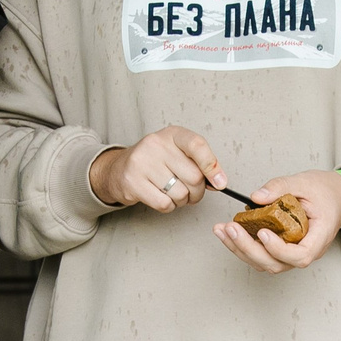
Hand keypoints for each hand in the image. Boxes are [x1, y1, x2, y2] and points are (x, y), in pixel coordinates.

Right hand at [89, 126, 225, 211]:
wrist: (119, 169)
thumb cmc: (156, 162)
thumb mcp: (178, 153)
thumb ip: (200, 163)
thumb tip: (219, 181)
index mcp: (172, 134)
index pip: (197, 146)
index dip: (212, 166)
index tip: (220, 183)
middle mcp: (156, 144)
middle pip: (194, 176)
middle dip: (198, 191)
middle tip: (192, 192)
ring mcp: (142, 162)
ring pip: (180, 193)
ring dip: (183, 201)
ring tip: (174, 193)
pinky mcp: (133, 182)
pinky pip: (164, 204)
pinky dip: (169, 206)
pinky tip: (162, 197)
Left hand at [213, 169, 340, 274]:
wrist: (336, 195)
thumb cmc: (326, 191)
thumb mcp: (305, 182)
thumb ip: (280, 187)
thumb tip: (256, 196)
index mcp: (319, 237)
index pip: (300, 256)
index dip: (279, 250)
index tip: (263, 234)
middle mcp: (306, 251)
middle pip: (277, 264)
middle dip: (249, 249)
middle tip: (230, 229)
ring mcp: (293, 253)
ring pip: (266, 263)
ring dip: (241, 250)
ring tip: (222, 230)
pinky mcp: (282, 249)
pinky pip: (262, 255)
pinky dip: (244, 246)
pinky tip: (229, 232)